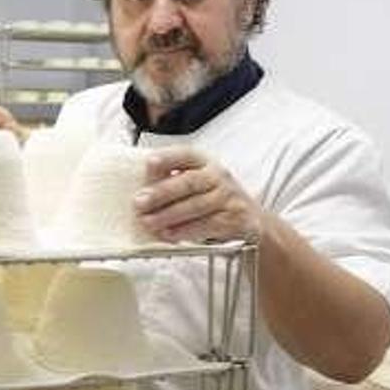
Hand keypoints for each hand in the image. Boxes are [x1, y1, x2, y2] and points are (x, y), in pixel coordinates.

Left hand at [134, 146, 262, 242]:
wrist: (250, 221)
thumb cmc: (212, 200)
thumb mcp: (197, 184)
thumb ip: (173, 182)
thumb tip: (139, 190)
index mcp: (205, 162)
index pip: (186, 154)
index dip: (167, 158)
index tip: (148, 164)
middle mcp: (219, 176)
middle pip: (189, 182)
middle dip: (162, 192)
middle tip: (139, 202)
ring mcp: (229, 197)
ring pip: (196, 205)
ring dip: (169, 215)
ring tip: (148, 222)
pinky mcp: (235, 219)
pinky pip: (207, 225)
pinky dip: (185, 231)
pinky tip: (168, 234)